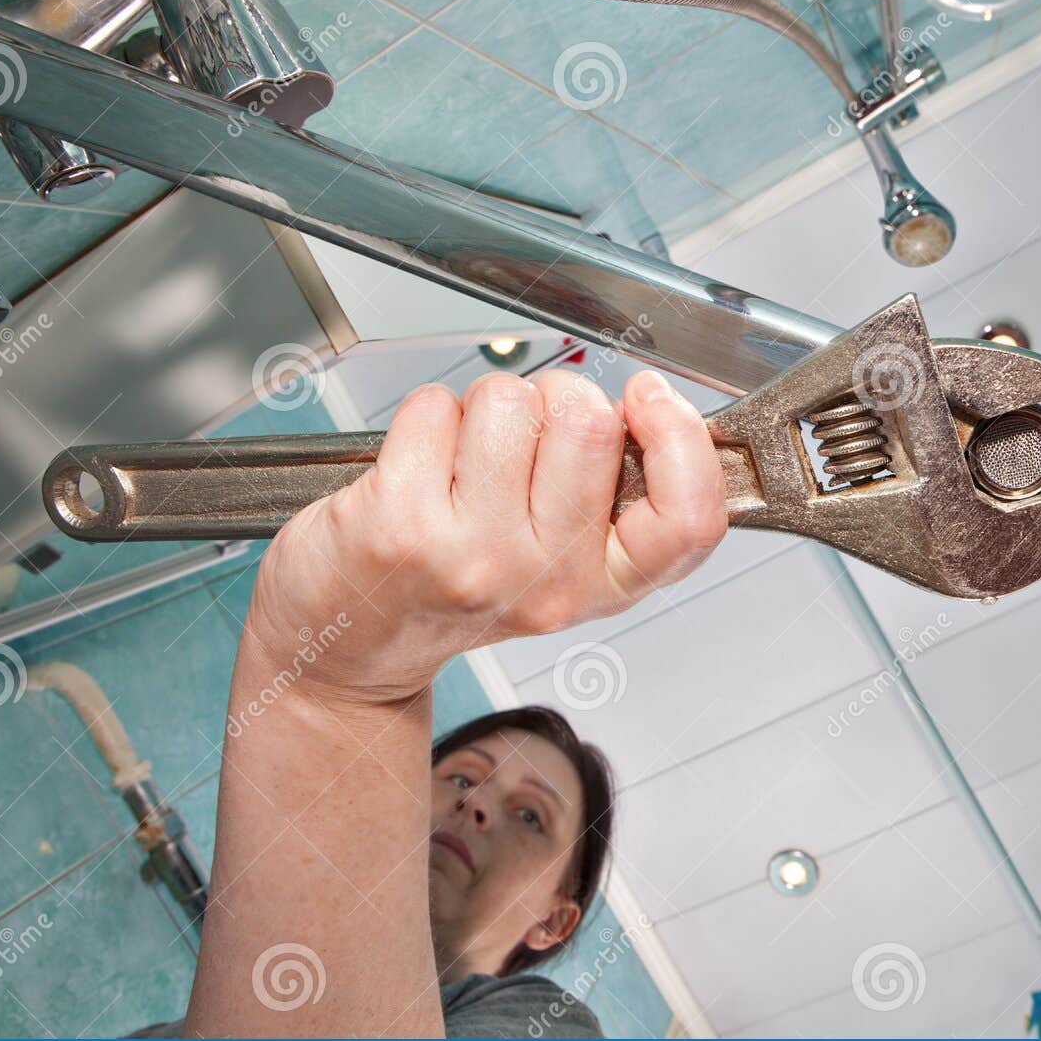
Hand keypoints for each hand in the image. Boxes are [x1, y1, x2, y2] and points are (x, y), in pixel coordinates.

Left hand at [240, 369, 726, 704]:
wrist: (350, 643)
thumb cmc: (451, 587)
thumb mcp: (559, 564)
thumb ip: (612, 498)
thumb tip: (652, 405)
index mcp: (600, 586)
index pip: (690, 520)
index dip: (682, 438)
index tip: (648, 401)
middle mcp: (545, 578)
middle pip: (591, 422)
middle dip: (557, 398)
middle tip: (524, 439)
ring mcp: (474, 554)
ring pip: (511, 401)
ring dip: (483, 407)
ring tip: (461, 461)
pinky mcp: (401, 524)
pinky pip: (435, 406)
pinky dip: (423, 417)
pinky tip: (417, 466)